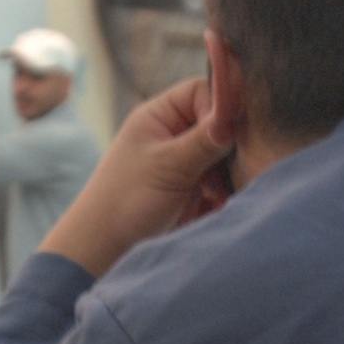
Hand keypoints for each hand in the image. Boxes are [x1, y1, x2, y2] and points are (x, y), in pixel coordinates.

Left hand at [39, 76, 234, 277]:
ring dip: (229, 174)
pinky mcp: (193, 194)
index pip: (202, 92)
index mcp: (159, 117)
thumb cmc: (126, 202)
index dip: (219, 107)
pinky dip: (226, 194)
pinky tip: (219, 206)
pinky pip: (222, 185)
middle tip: (229, 167)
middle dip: (229, 146)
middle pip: (218, 126)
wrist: (106, 252)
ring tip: (218, 193)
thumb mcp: (167, 166)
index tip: (227, 134)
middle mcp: (173, 137)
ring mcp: (184, 166)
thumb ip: (204, 140)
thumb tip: (237, 113)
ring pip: (224, 158)